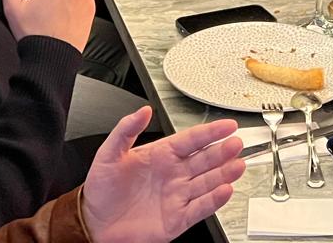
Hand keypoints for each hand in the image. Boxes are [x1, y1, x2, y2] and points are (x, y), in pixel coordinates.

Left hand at [81, 109, 244, 242]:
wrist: (95, 222)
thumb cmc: (102, 189)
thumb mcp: (109, 153)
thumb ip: (126, 130)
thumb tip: (143, 110)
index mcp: (161, 155)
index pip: (191, 140)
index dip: (210, 132)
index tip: (228, 125)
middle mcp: (173, 175)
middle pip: (205, 160)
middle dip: (222, 151)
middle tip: (236, 143)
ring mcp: (177, 196)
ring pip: (207, 182)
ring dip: (224, 174)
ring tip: (238, 165)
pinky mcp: (177, 219)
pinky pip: (200, 208)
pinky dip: (214, 200)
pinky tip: (225, 190)